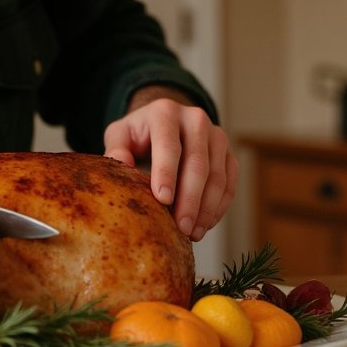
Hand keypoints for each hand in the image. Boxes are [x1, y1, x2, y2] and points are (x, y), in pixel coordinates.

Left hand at [102, 86, 237, 241]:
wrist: (165, 124)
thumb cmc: (138, 134)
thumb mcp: (120, 134)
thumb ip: (116, 147)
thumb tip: (119, 162)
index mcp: (165, 113)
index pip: (168, 145)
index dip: (167, 173)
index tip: (163, 199)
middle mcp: (195, 119)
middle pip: (197, 163)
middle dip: (190, 199)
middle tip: (181, 227)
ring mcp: (217, 136)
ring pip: (218, 176)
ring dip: (206, 208)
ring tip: (192, 233)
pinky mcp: (229, 153)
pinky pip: (230, 184)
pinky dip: (219, 207)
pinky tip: (204, 225)